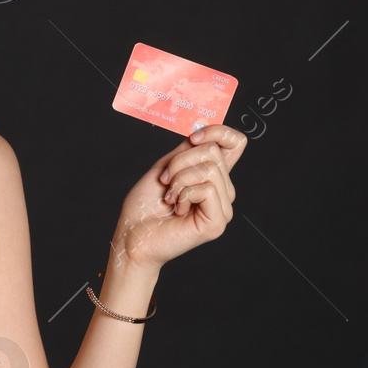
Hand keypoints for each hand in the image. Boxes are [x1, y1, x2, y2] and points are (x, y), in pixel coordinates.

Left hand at [109, 124, 245, 271]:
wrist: (132, 235)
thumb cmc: (144, 206)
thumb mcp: (165, 168)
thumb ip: (187, 151)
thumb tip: (203, 133)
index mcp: (212, 177)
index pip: (235, 144)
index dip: (219, 132)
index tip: (193, 138)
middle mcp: (222, 192)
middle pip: (214, 152)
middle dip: (180, 162)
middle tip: (166, 182)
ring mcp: (222, 208)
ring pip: (210, 170)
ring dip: (179, 180)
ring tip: (170, 198)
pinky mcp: (217, 222)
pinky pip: (207, 189)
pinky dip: (184, 193)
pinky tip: (177, 209)